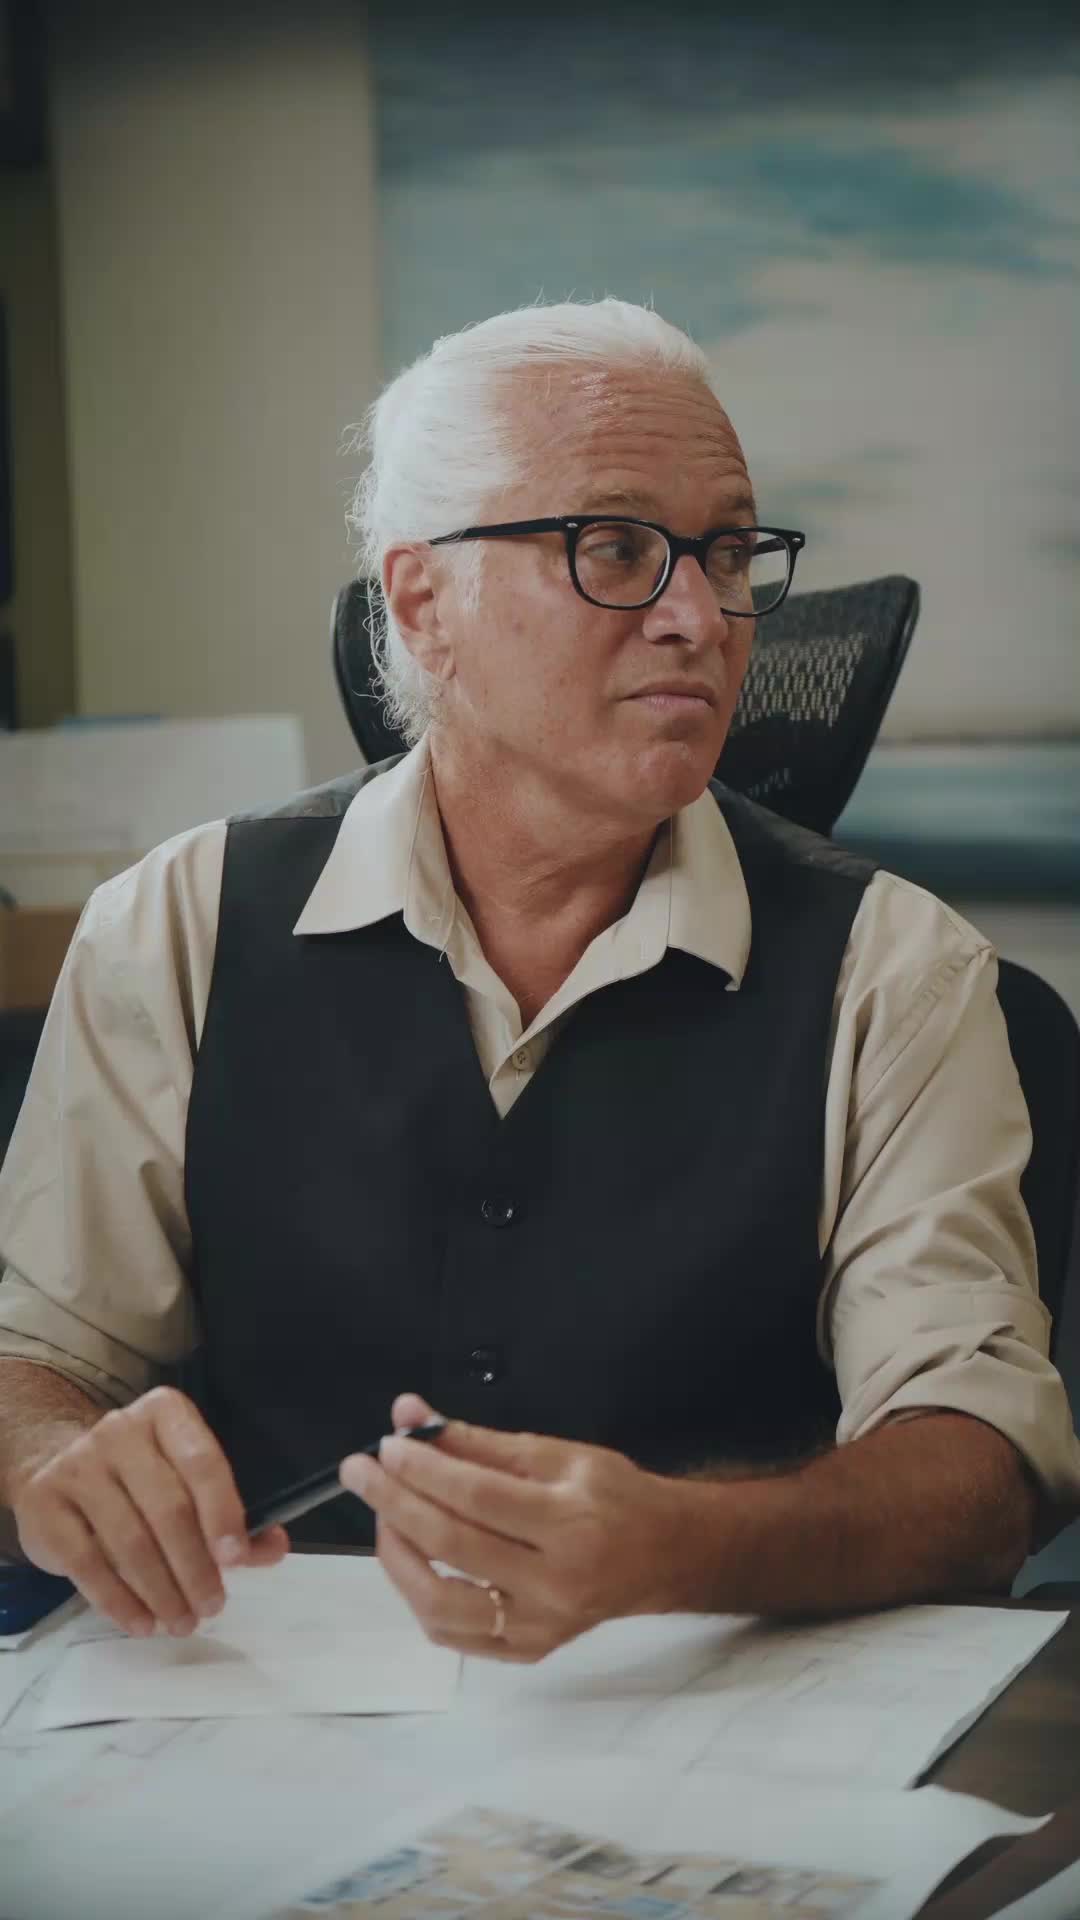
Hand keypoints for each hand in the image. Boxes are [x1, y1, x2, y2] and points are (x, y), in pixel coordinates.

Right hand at [12, 1387, 288, 1636]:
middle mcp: (119, 1431)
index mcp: (166, 1414)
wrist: (50, 1463)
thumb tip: (274, 1547)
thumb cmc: (135, 1475)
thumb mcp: (183, 1477)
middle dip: (195, 1567)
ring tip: (181, 1622)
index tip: (236, 1558)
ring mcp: (76, 1466)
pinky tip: (141, 1623)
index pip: (201, 1462)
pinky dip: (118, 1601)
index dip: (222, 1512)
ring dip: (162, 1591)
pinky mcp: (44, 1504)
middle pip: (168, 1508)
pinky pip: (87, 1563)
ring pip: (129, 1541)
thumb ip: (231, 1512)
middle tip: (212, 1606)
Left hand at [339, 1393, 688, 1662]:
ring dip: (398, 1556)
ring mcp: (538, 1628)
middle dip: (395, 1503)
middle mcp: (554, 1584)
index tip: (387, 1443)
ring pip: (440, 1603)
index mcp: (570, 1523)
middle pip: (453, 1546)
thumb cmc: (614, 1495)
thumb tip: (412, 1416)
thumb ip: (479, 1442)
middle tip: (359, 1471)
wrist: (663, 1557)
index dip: (424, 1469)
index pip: (477, 1496)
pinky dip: (419, 1596)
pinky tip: (412, 1559)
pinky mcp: (527, 1653)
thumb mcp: (558, 1454)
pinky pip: (452, 1634)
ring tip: (385, 1517)